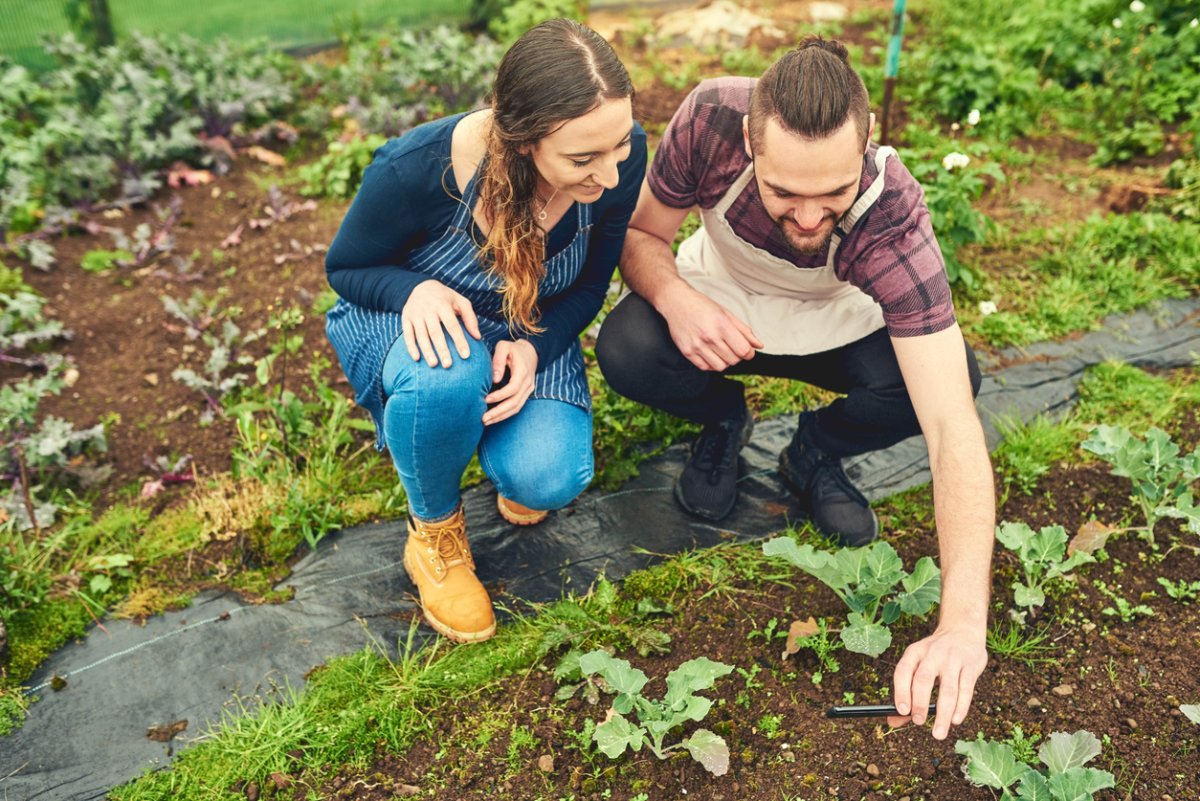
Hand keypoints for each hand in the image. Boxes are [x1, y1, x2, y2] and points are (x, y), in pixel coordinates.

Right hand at [401, 281, 481, 366]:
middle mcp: (428, 310)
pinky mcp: (406, 318)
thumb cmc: (445, 298)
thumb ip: (470, 318)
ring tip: (434, 365)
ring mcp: (415, 314)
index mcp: (443, 305)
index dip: (459, 340)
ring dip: (427, 351)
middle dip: (442, 349)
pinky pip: (407, 334)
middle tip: (448, 365)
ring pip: (421, 335)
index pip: (452, 325)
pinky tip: (417, 358)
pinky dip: (411, 347)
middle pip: (436, 332)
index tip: (466, 355)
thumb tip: (477, 337)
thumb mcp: (460, 301)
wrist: (421, 286)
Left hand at [483, 340, 537, 424]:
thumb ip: (498, 360)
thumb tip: (495, 379)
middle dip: (499, 412)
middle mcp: (528, 383)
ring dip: (501, 416)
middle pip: (515, 402)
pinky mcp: (526, 394)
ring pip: (516, 408)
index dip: (500, 395)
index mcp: (523, 371)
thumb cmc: (513, 349)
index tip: (486, 399)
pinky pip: (517, 407)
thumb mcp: (504, 347)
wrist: (530, 352)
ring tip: (486, 421)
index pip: (513, 388)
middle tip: (483, 418)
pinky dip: (505, 414)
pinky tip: (493, 418)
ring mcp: (528, 390)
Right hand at [659, 284, 762, 370]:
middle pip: (734, 360)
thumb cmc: (703, 306)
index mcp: (722, 325)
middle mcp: (709, 336)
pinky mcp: (687, 352)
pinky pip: (705, 368)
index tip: (746, 350)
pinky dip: (712, 364)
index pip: (743, 350)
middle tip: (733, 347)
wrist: (677, 302)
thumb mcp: (726, 314)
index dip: (749, 353)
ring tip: (721, 351)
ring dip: (725, 361)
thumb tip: (759, 346)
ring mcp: (697, 345)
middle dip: (737, 356)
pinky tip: (711, 354)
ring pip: (721, 367)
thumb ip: (744, 330)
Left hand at [888, 624, 987, 739]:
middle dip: (919, 703)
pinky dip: (961, 707)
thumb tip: (892, 721)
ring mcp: (953, 659)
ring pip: (948, 689)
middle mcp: (932, 654)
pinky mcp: (971, 666)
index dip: (900, 691)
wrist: (963, 631)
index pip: (903, 671)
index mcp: (914, 652)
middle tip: (918, 722)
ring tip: (938, 734)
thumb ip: (907, 693)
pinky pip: (966, 689)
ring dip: (943, 714)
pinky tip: (955, 720)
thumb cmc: (935, 656)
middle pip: (923, 680)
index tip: (902, 711)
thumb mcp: (918, 664)